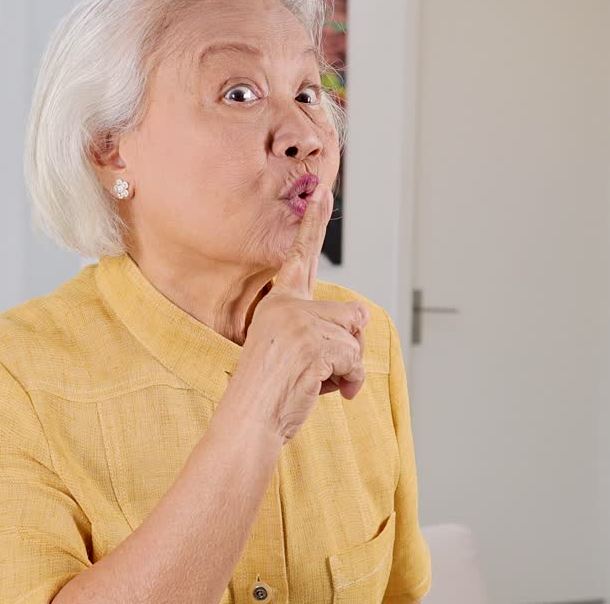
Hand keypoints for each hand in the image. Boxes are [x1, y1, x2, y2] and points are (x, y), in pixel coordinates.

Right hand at [224, 187, 369, 443]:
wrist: (250, 419)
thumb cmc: (270, 391)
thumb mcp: (292, 349)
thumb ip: (319, 329)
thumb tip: (360, 320)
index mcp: (280, 303)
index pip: (300, 257)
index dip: (314, 223)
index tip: (325, 191)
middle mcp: (288, 306)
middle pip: (352, 315)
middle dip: (347, 348)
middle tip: (316, 371)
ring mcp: (301, 324)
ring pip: (355, 341)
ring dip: (347, 370)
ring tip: (314, 383)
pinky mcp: (314, 344)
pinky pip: (355, 362)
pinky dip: (349, 383)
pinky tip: (323, 391)